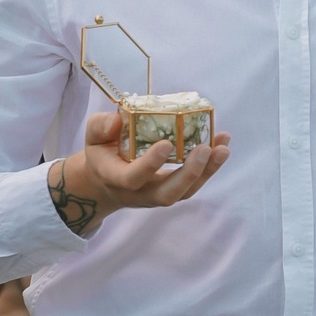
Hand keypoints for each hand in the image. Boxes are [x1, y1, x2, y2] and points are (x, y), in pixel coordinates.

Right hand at [46, 109, 231, 237]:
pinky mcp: (172, 189)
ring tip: (223, 148)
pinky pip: (193, 184)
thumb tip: (116, 120)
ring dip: (207, 172)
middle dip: (189, 174)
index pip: (133, 178)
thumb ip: (100, 126)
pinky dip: (210, 167)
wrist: (105, 179)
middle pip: (167, 194)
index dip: (150, 164)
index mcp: (115, 178)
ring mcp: (157, 194)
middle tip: (205, 149)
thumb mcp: (92, 135)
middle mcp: (139, 193)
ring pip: (185, 192)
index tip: (166, 144)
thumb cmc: (102, 151)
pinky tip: (222, 146)